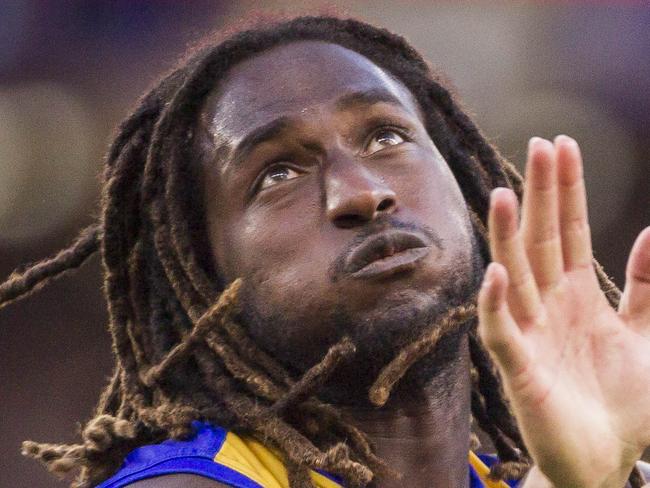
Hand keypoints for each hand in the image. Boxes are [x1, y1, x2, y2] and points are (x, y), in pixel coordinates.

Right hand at [477, 135, 649, 486]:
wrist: (604, 461)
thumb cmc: (621, 403)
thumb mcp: (648, 336)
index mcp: (579, 295)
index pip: (570, 231)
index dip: (567, 190)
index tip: (562, 147)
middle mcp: (550, 306)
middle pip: (541, 241)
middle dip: (541, 195)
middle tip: (538, 147)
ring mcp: (531, 333)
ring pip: (515, 276)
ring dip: (507, 237)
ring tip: (503, 194)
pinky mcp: (519, 369)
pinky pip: (502, 331)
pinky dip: (497, 304)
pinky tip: (496, 274)